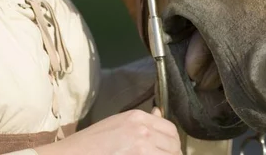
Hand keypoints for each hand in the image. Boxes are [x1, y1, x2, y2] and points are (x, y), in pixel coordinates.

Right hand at [36, 109, 181, 154]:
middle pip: (174, 146)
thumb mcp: (118, 124)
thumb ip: (142, 122)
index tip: (166, 150)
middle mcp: (143, 131)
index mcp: (138, 118)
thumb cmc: (91, 144)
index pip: (171, 130)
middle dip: (170, 154)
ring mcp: (142, 149)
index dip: (172, 143)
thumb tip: (158, 113)